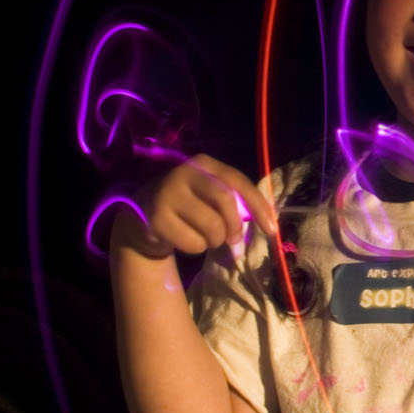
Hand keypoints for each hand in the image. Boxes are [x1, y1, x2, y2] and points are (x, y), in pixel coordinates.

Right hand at [111, 154, 277, 259]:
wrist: (141, 219)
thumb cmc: (188, 207)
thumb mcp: (209, 196)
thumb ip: (235, 203)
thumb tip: (266, 224)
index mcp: (204, 164)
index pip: (238, 182)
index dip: (259, 206)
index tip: (272, 229)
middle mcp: (183, 173)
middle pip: (226, 203)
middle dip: (236, 227)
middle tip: (234, 241)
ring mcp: (167, 195)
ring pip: (212, 227)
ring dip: (215, 241)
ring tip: (203, 236)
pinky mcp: (155, 219)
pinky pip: (193, 243)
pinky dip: (196, 248)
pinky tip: (183, 239)